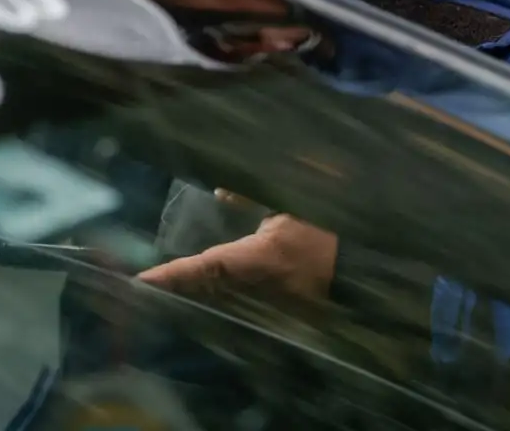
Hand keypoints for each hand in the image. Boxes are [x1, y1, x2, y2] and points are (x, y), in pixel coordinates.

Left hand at [139, 206, 337, 304]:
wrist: (368, 269)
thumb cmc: (328, 232)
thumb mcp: (291, 207)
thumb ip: (252, 200)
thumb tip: (221, 193)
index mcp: (260, 258)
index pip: (207, 267)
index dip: (174, 275)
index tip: (143, 281)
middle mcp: (259, 288)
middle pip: (208, 292)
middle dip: (176, 291)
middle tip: (141, 289)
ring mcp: (271, 307)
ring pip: (223, 304)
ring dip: (194, 298)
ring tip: (161, 294)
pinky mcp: (283, 316)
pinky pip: (243, 308)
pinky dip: (221, 303)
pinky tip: (202, 300)